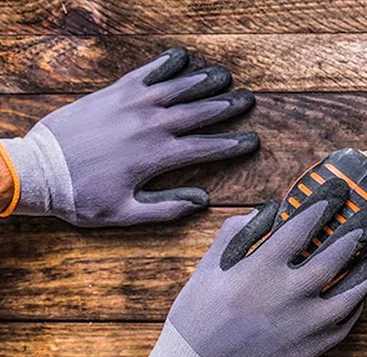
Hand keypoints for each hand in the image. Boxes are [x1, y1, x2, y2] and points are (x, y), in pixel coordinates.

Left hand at [0, 47, 257, 226]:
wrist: (38, 171)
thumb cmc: (80, 197)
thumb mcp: (124, 213)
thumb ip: (165, 209)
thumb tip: (201, 202)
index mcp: (156, 157)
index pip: (205, 147)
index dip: (232, 144)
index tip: (252, 140)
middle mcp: (150, 126)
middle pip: (198, 112)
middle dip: (227, 106)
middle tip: (248, 99)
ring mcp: (132, 105)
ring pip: (177, 89)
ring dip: (203, 81)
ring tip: (225, 76)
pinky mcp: (113, 93)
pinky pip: (146, 73)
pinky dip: (166, 64)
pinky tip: (182, 57)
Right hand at [118, 179, 366, 356]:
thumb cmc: (197, 317)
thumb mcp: (208, 268)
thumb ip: (235, 233)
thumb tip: (264, 212)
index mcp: (261, 270)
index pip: (301, 227)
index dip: (323, 206)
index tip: (337, 193)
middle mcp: (288, 294)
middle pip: (334, 256)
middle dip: (356, 233)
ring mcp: (303, 324)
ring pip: (350, 293)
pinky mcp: (309, 349)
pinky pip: (344, 324)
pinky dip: (356, 306)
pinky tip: (361, 293)